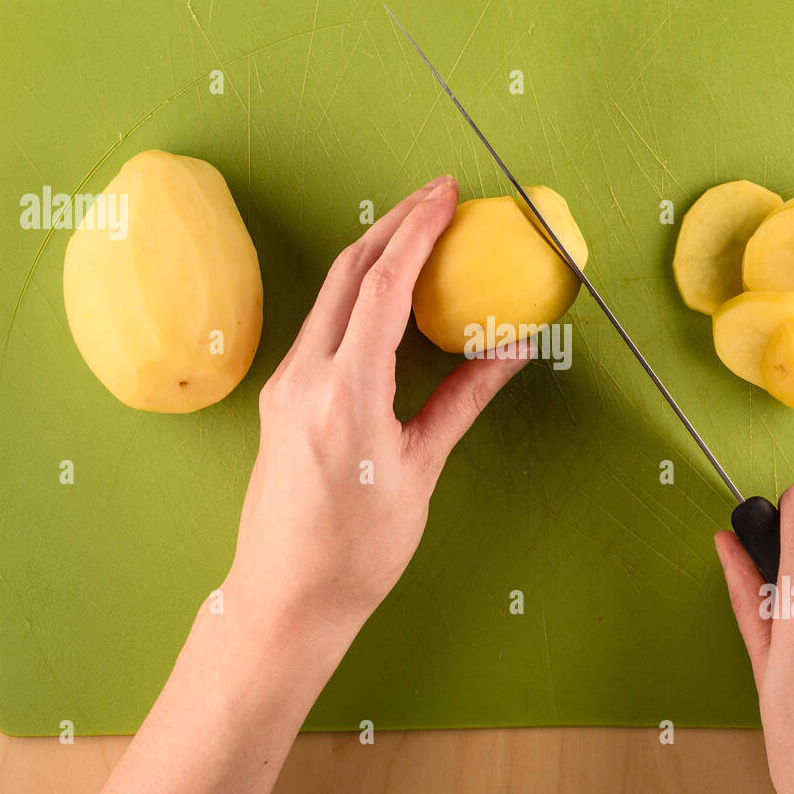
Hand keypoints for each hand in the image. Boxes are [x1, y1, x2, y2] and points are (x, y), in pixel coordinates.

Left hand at [82, 176, 527, 793]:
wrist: (285, 599)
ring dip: (374, 255)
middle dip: (394, 224)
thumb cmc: (357, 551)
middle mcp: (303, 377)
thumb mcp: (421, 470)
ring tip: (420, 235)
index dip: (418, 231)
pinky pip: (321, 325)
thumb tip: (513, 350)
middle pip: (348, 272)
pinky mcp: (279, 398)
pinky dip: (358, 295)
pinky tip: (389, 297)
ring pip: (329, 294)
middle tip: (437, 197)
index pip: (383, 287)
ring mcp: (283, 385)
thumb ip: (464, 398)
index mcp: (344, 393)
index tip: (448, 194)